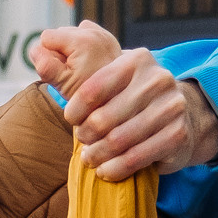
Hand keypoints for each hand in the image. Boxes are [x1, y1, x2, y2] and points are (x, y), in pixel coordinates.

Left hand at [30, 20, 217, 181]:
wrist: (180, 117)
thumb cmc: (131, 99)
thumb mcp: (107, 79)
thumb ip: (72, 66)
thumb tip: (37, 47)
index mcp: (136, 60)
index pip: (93, 86)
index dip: (75, 109)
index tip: (71, 120)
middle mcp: (157, 79)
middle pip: (104, 118)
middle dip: (87, 135)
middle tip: (83, 143)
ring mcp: (171, 107)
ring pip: (119, 140)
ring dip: (98, 155)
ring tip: (90, 159)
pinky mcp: (177, 135)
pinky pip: (136, 158)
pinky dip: (115, 169)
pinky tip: (105, 171)